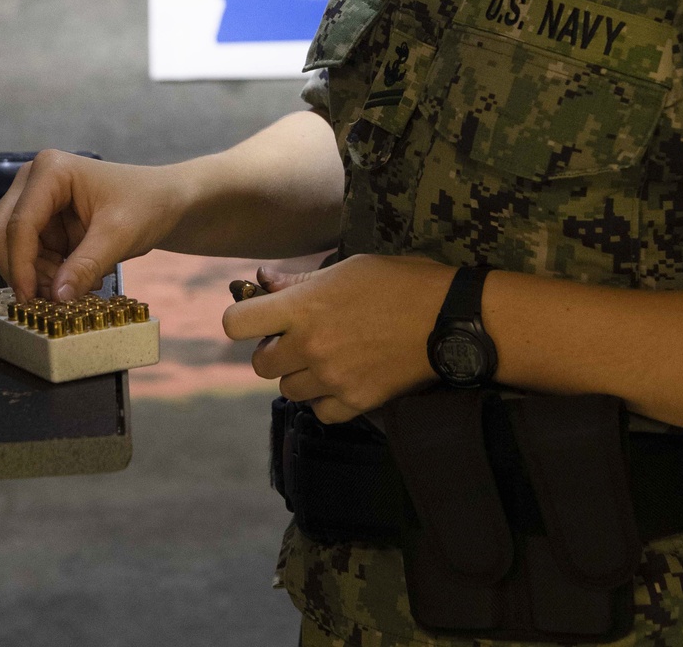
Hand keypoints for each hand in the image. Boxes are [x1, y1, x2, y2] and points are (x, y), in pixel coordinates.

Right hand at [0, 149, 187, 302]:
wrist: (164, 202)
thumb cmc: (147, 204)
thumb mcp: (119, 236)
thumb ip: (86, 265)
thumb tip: (57, 296)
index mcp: (51, 170)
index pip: (20, 223)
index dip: (20, 264)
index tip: (31, 298)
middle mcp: (34, 180)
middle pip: (3, 233)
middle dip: (24, 270)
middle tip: (53, 296)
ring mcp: (35, 200)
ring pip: (12, 249)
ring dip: (37, 274)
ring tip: (76, 285)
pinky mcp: (42, 221)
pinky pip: (28, 255)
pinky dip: (45, 273)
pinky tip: (75, 278)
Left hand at [221, 252, 453, 422]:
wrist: (446, 317)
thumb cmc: (398, 281)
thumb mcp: (345, 269)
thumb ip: (298, 281)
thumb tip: (262, 280)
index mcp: (302, 307)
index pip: (235, 324)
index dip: (242, 320)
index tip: (258, 318)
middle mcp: (310, 345)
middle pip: (260, 364)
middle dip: (273, 351)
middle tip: (297, 340)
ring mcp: (332, 377)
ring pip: (287, 390)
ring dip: (299, 376)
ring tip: (324, 358)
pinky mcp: (355, 401)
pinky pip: (319, 412)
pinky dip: (324, 400)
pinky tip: (340, 380)